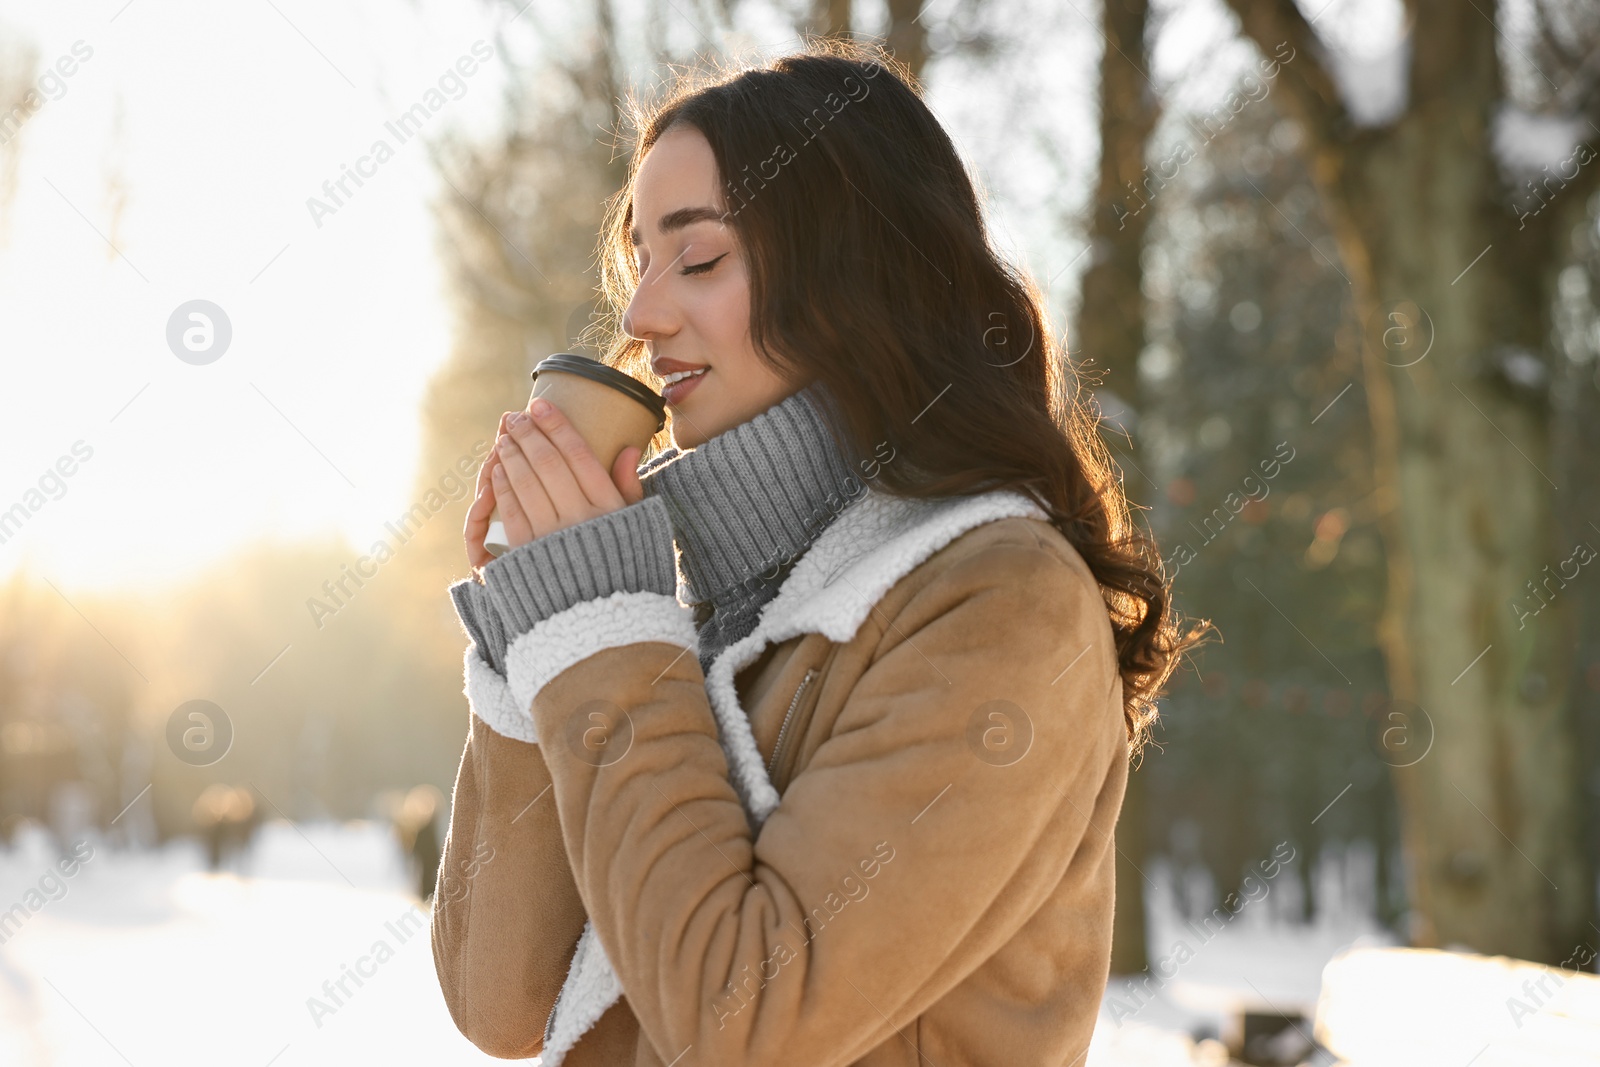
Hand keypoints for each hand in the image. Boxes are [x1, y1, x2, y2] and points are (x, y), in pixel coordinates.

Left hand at [464, 399, 644, 569]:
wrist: (604, 620)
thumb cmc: (625, 566)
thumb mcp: (639, 525)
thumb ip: (630, 487)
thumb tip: (627, 449)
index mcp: (609, 506)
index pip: (578, 454)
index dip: (556, 426)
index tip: (540, 405)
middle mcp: (581, 517)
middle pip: (548, 463)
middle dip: (528, 434)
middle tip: (515, 417)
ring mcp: (553, 536)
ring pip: (526, 483)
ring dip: (512, 455)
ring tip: (505, 438)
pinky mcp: (529, 554)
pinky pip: (512, 511)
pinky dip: (503, 486)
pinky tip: (499, 470)